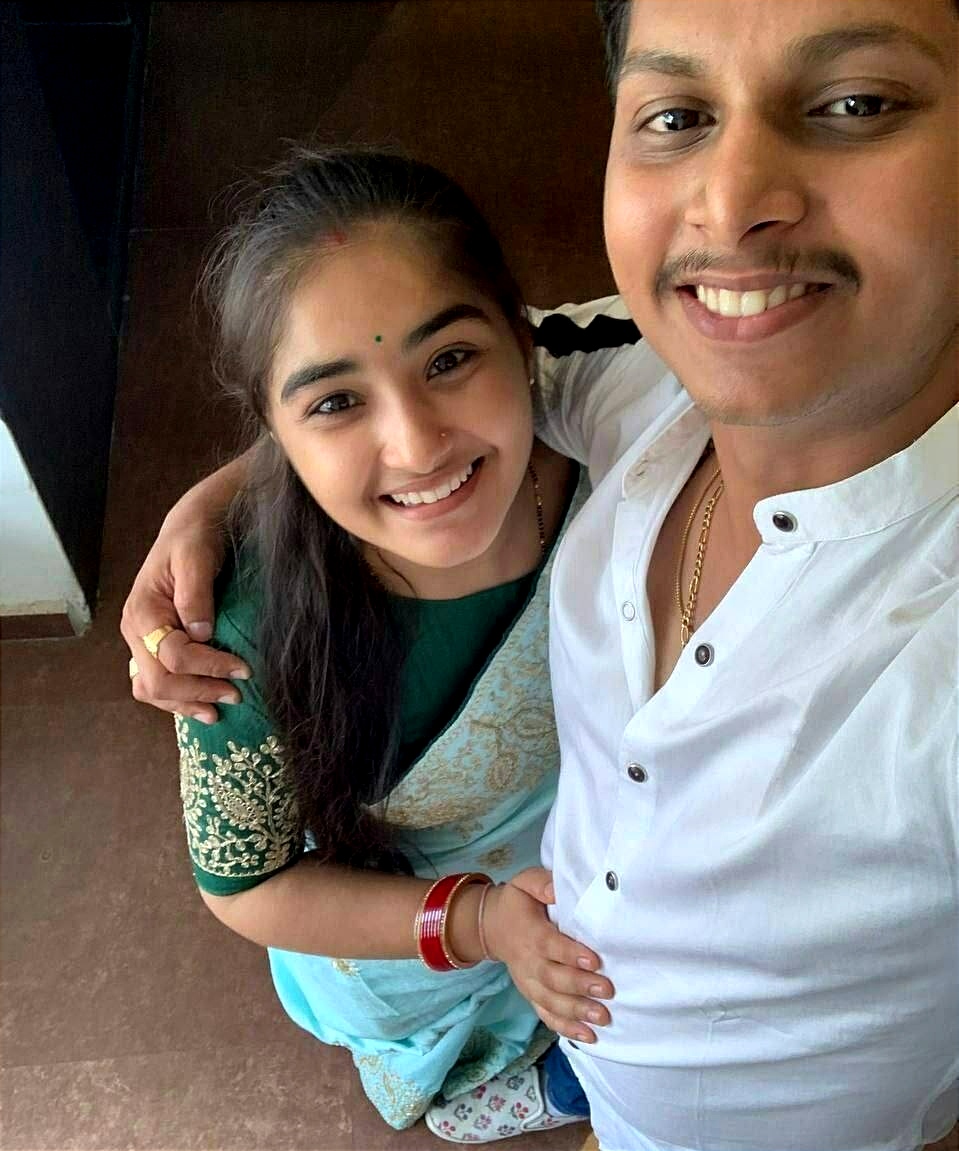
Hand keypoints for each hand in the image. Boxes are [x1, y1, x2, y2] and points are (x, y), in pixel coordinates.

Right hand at [121, 498, 248, 723]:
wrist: (190, 528)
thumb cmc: (194, 538)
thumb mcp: (197, 556)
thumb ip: (196, 594)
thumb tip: (200, 633)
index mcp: (143, 611)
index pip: (172, 656)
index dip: (209, 667)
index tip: (244, 670)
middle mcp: (136, 631)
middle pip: (158, 681)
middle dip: (198, 692)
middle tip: (236, 694)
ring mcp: (142, 641)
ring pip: (151, 688)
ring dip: (185, 703)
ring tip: (217, 712)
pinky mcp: (154, 645)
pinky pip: (157, 682)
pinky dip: (179, 697)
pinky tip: (202, 704)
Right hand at [483, 867, 613, 1043]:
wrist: (491, 926)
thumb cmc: (517, 903)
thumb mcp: (526, 883)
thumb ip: (543, 884)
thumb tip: (558, 890)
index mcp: (530, 932)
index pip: (551, 945)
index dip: (571, 954)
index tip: (595, 961)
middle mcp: (528, 961)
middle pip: (553, 978)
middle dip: (580, 986)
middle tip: (607, 991)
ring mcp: (529, 982)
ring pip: (551, 1001)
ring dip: (576, 1012)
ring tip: (602, 1018)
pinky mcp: (532, 995)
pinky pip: (546, 1015)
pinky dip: (565, 1029)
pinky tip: (588, 1038)